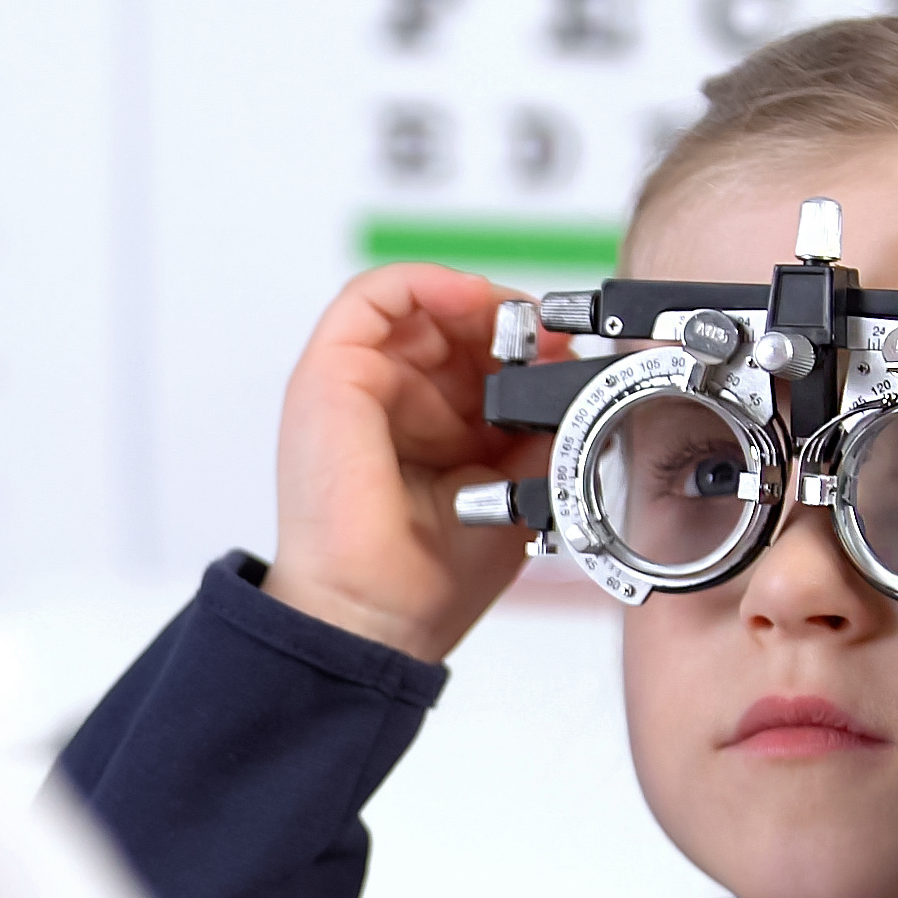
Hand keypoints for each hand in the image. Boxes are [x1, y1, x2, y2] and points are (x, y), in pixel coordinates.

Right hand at [261, 265, 547, 665]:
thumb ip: (536, 430)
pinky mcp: (329, 373)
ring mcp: (352, 384)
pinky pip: (373, 294)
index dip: (520, 345)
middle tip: (549, 339)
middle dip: (505, 322)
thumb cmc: (428, 577)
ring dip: (473, 299)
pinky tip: (476, 305)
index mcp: (423, 430)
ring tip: (516, 324)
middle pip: (446, 323)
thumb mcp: (514, 489)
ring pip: (416, 303)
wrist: (378, 614)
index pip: (469, 356)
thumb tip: (567, 373)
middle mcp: (384, 402)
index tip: (562, 354)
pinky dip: (429, 282)